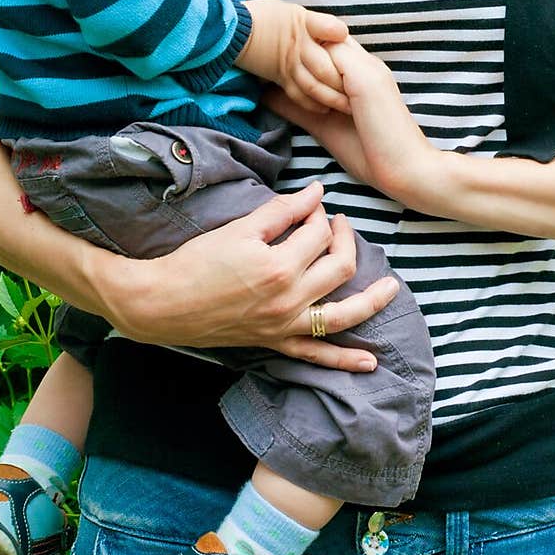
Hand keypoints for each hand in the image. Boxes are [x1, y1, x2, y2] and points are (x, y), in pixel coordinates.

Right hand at [100, 180, 397, 369]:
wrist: (162, 303)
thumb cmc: (196, 261)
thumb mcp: (240, 229)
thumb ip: (282, 211)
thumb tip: (316, 193)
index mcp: (280, 267)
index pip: (318, 233)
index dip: (319, 213)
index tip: (312, 204)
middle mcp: (289, 301)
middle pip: (339, 267)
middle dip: (343, 239)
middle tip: (336, 224)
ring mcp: (284, 326)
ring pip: (342, 315)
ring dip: (371, 301)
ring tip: (392, 288)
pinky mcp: (275, 343)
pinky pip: (316, 356)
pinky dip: (344, 361)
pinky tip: (369, 362)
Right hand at [238, 0, 350, 112]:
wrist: (231, 32)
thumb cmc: (265, 18)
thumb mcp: (292, 11)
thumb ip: (318, 24)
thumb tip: (342, 33)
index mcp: (302, 23)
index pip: (330, 29)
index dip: (340, 36)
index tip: (350, 41)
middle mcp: (298, 46)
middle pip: (326, 67)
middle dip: (344, 80)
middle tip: (361, 90)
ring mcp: (288, 64)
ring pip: (315, 86)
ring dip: (333, 97)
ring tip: (349, 105)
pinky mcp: (280, 77)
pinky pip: (298, 95)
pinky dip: (313, 103)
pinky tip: (325, 108)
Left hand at [266, 38, 443, 209]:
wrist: (406, 170)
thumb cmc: (371, 152)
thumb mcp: (326, 126)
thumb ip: (301, 109)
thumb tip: (268, 96)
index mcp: (363, 73)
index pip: (329, 46)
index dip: (303, 47)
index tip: (275, 50)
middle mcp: (367, 64)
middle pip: (325, 37)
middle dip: (296, 40)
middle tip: (263, 44)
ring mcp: (367, 68)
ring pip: (325, 42)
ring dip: (298, 48)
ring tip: (266, 51)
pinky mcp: (365, 79)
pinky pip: (330, 57)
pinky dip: (307, 64)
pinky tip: (285, 72)